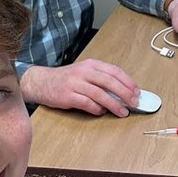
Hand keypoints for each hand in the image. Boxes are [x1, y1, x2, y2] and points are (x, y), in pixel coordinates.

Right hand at [21, 60, 139, 115]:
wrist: (41, 82)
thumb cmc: (66, 79)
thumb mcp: (84, 73)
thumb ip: (101, 80)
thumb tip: (122, 92)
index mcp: (90, 64)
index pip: (114, 71)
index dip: (127, 81)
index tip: (136, 91)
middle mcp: (83, 72)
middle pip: (109, 81)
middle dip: (124, 93)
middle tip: (134, 102)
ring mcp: (75, 83)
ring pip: (99, 94)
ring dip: (113, 104)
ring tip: (123, 112)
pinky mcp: (67, 96)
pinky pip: (86, 103)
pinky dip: (96, 109)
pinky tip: (102, 112)